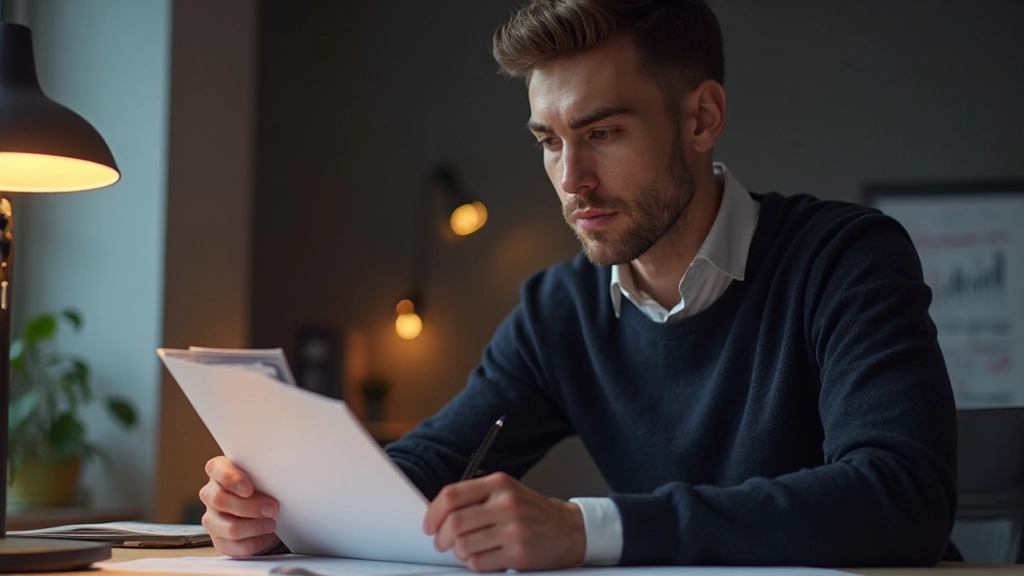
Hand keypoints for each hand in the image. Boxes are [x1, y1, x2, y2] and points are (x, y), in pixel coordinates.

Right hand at [199, 455, 281, 555]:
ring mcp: (212, 518)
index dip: (231, 479)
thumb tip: (279, 481)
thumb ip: (264, 474)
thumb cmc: (264, 486)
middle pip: (220, 500)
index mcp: (219, 470)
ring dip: (255, 527)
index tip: (249, 489)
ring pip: (229, 527)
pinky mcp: (218, 539)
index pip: (216, 470)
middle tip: (273, 508)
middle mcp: (211, 494)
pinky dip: (255, 543)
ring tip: (271, 524)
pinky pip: (234, 546)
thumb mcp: (264, 475)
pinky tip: (266, 537)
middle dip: (251, 506)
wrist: (266, 509)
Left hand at [423, 472, 584, 571]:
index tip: (429, 525)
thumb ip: (476, 497)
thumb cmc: (532, 512)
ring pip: (464, 546)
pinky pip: (479, 563)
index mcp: (499, 484)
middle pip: (454, 522)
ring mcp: (513, 529)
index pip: (452, 495)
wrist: (569, 530)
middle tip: (441, 543)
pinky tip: (483, 557)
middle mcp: (506, 504)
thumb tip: (438, 513)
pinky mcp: (518, 553)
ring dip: (458, 553)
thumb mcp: (507, 492)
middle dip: (441, 537)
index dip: (433, 513)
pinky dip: (474, 563)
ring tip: (465, 551)